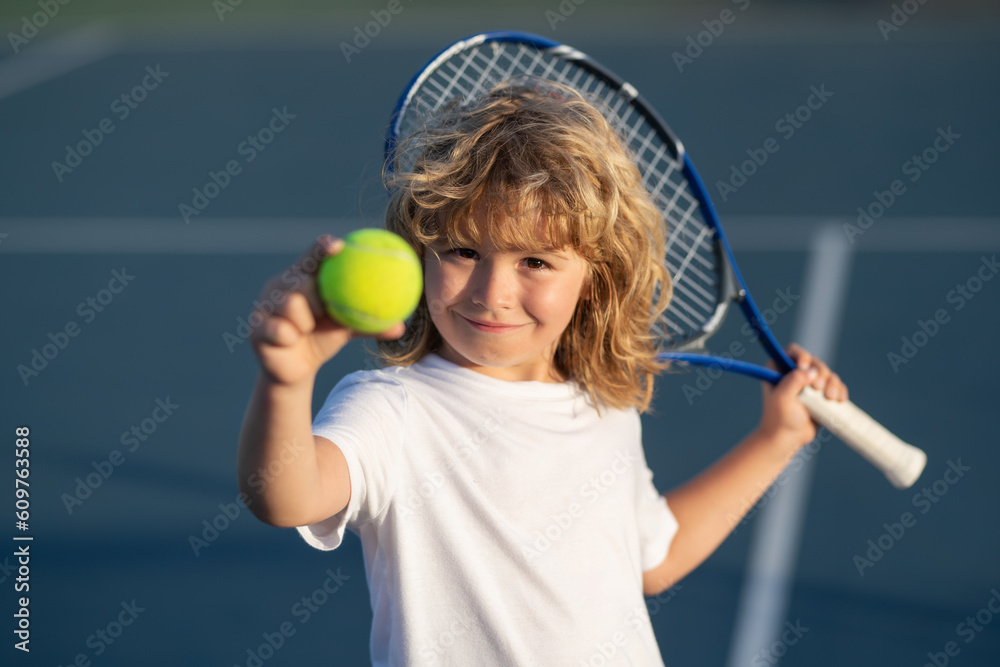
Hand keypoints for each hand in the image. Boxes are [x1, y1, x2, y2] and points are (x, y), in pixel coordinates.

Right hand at [249, 236, 405, 386]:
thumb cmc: (323, 338)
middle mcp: (281, 286)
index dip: (323, 248)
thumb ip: (370, 324)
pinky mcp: (255, 326)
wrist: (298, 369)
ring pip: (289, 305)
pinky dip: (288, 336)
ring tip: (305, 330)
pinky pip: (276, 328)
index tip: (339, 246)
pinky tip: (289, 340)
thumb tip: (401, 328)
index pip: (313, 257)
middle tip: (322, 312)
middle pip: (301, 281)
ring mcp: (265, 305)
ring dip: (304, 323)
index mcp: (304, 278)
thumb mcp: (347, 328)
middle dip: (315, 298)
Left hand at [757, 343, 848, 450]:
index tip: (805, 367)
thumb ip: (794, 380)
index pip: (793, 351)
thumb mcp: (782, 398)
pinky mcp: (821, 394)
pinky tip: (838, 400)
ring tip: (829, 398)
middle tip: (818, 389)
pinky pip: (835, 385)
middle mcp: (794, 373)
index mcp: (778, 369)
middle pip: (814, 362)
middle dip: (820, 373)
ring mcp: (808, 383)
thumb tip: (810, 370)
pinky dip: (839, 390)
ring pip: (827, 373)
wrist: (788, 439)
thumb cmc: (780, 419)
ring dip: (832, 383)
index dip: (802, 356)